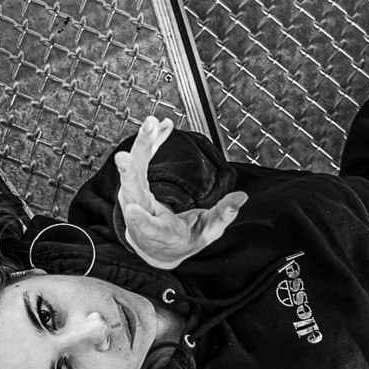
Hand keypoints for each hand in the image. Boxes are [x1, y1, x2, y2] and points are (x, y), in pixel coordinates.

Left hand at [116, 116, 246, 268]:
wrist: (157, 245)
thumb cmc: (183, 240)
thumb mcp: (206, 234)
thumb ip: (222, 216)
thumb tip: (242, 197)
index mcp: (159, 232)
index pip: (148, 227)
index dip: (140, 220)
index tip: (132, 210)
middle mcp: (140, 212)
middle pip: (132, 190)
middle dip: (130, 170)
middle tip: (126, 154)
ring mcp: (134, 196)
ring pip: (133, 169)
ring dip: (143, 144)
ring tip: (152, 123)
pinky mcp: (136, 181)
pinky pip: (142, 158)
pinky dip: (152, 141)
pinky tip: (163, 125)